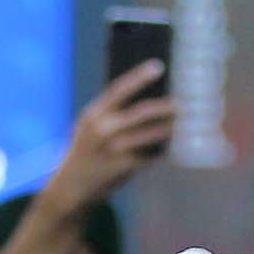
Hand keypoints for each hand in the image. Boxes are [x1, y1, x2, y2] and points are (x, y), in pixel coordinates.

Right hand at [49, 62, 177, 210]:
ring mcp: (113, 150)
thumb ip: (110, 114)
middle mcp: (102, 130)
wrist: (72, 186)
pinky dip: (160, 151)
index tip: (159, 66)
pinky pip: (148, 156)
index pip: (119, 90)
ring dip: (167, 129)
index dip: (139, 77)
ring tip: (182, 124)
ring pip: (147, 135)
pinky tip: (170, 147)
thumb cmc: (87, 152)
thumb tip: (145, 99)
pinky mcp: (122, 168)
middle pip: (139, 114)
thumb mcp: (90, 127)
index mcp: (94, 114)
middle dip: (163, 107)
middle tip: (181, 103)